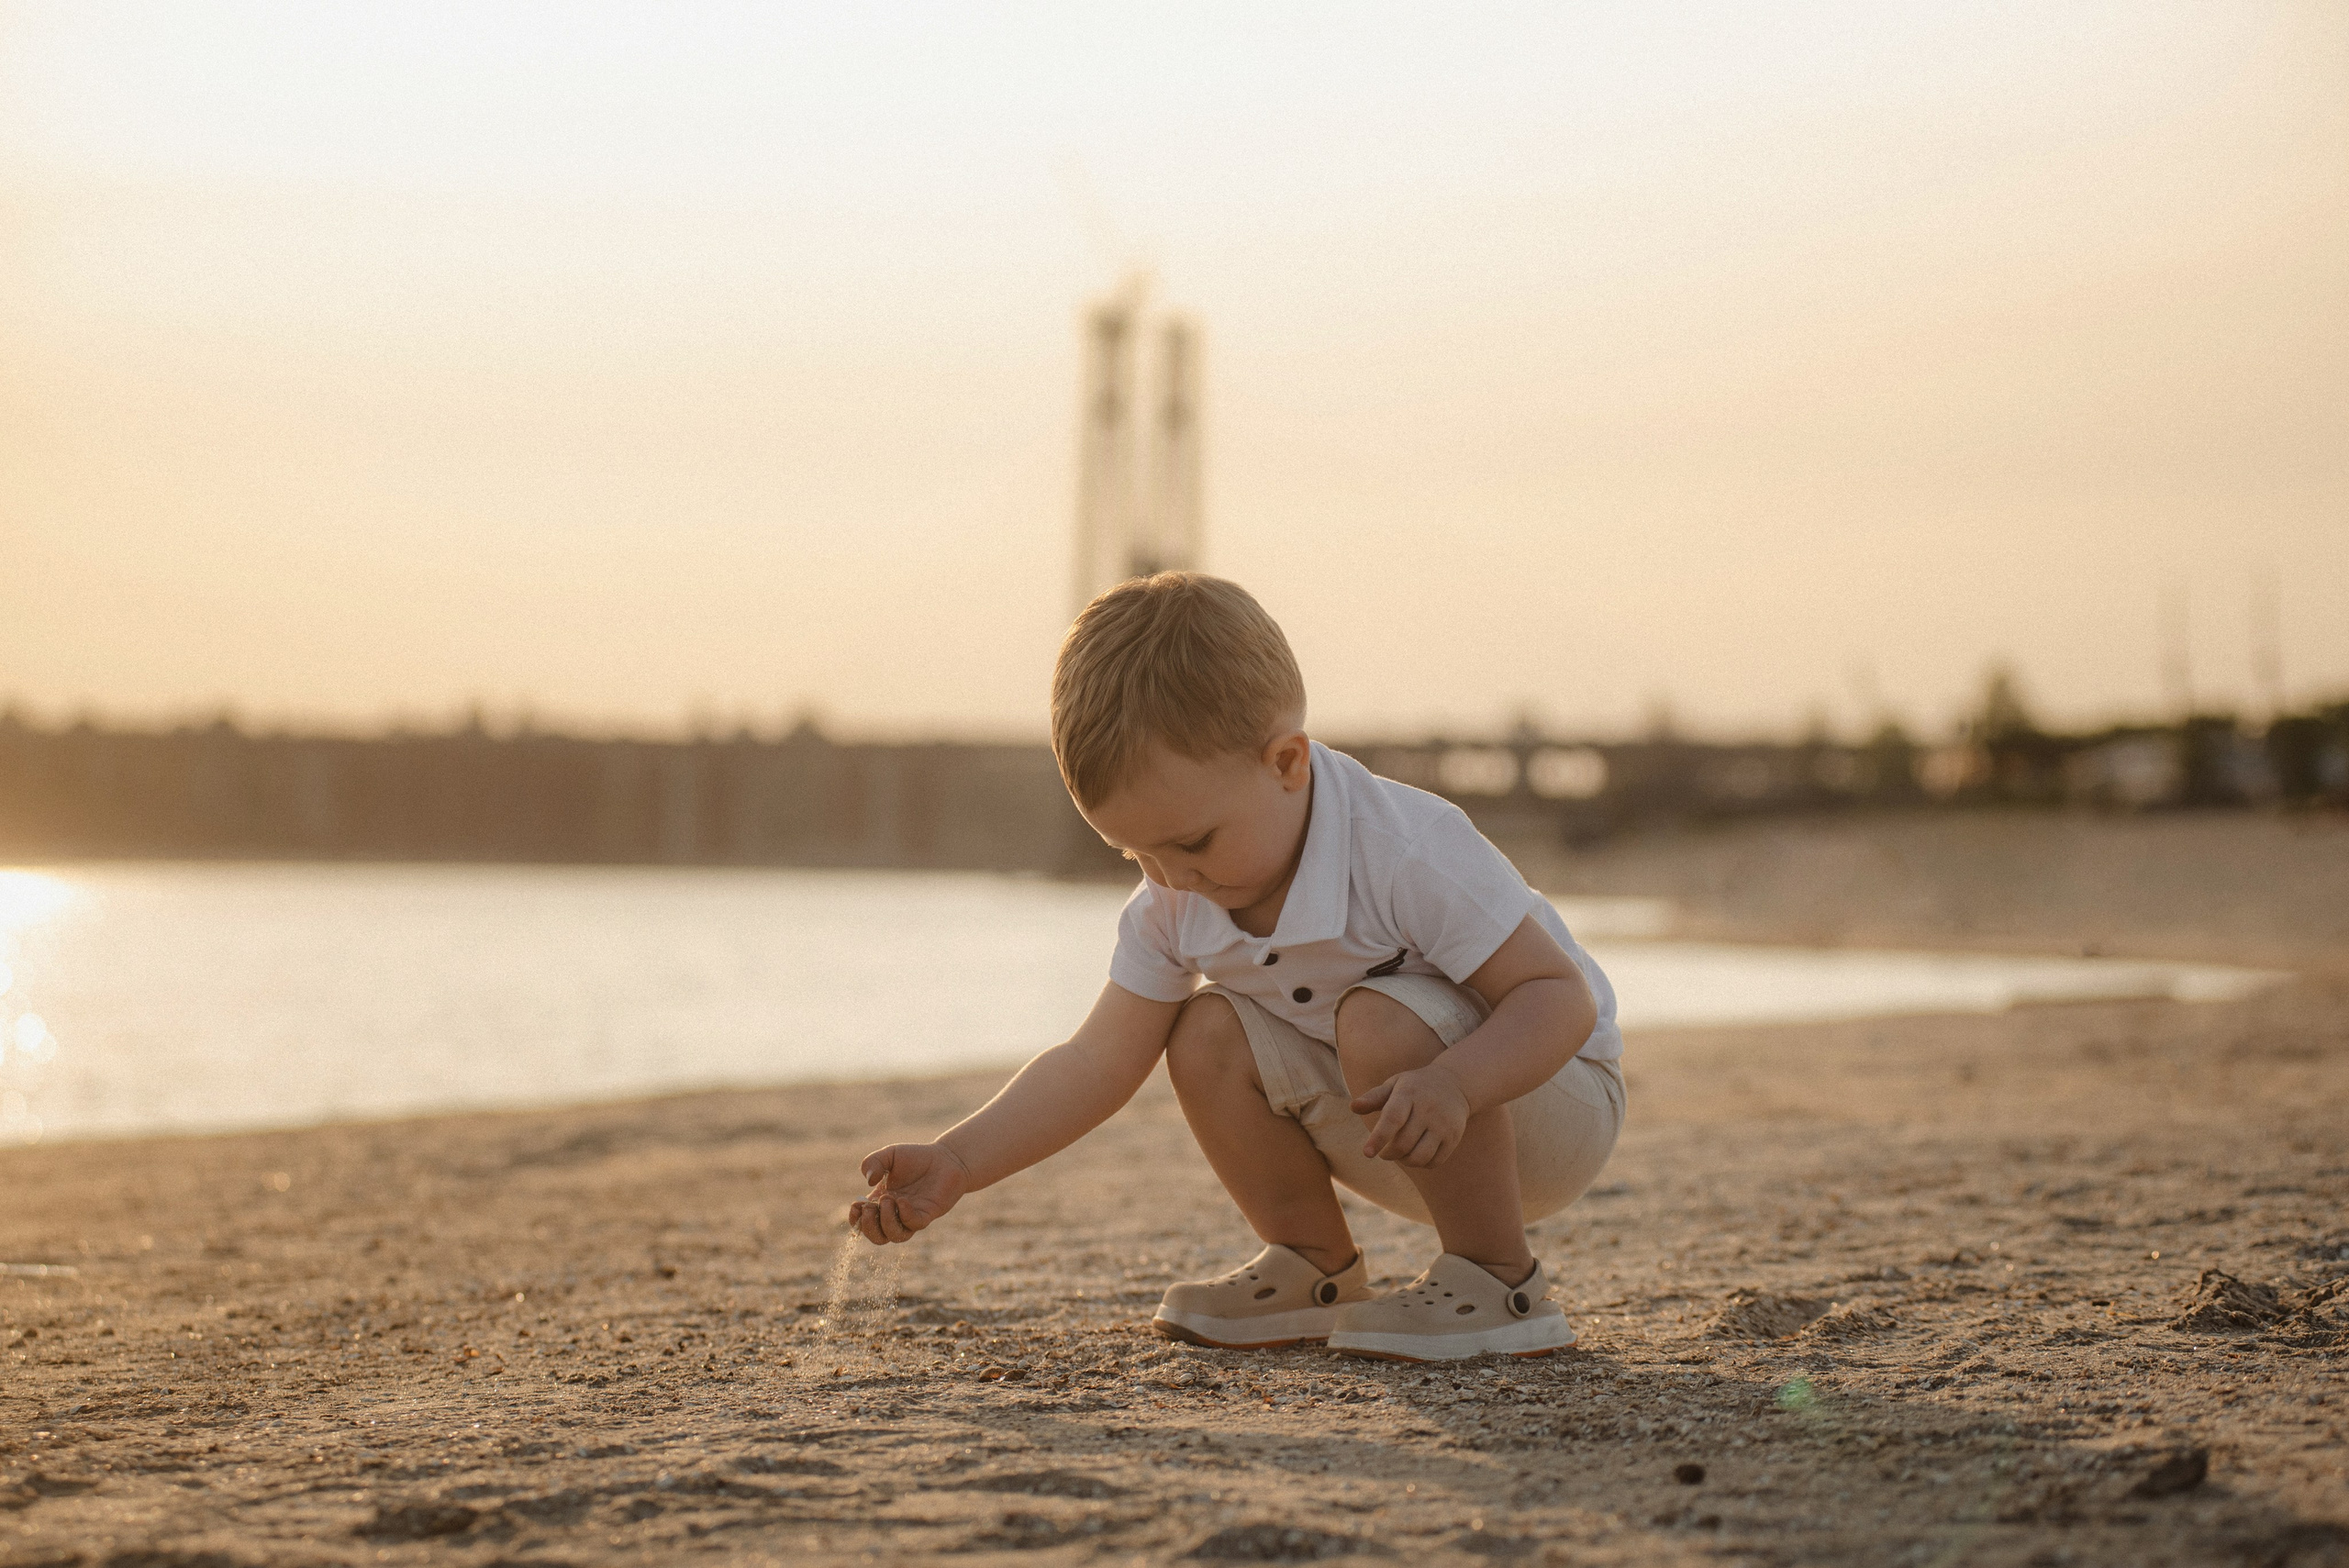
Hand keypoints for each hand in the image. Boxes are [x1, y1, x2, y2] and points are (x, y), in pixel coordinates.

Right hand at [848, 1142, 972, 1243]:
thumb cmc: (916, 1157)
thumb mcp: (889, 1154)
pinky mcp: (927, 1215)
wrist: (946, 1158)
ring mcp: (911, 1216)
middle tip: (871, 1206)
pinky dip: (904, 1215)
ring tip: (888, 1200)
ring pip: (894, 1236)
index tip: (856, 1206)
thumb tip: (868, 1181)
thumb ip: (873, 1162)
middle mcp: (894, 1213)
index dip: (856, 1220)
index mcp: (880, 1201)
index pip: (863, 1223)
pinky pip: (913, 1225)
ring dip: (885, 1222)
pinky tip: (902, 1200)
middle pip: (877, 1236)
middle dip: (868, 1226)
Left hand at [1351, 1064, 1471, 1166]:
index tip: (1367, 1153)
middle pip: (1404, 1143)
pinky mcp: (1454, 1137)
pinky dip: (1421, 1164)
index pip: (1393, 1119)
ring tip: (1400, 1154)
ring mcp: (1443, 1124)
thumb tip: (1353, 1107)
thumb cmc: (1415, 1087)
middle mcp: (1428, 1109)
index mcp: (1409, 1094)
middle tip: (1384, 1152)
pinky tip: (1416, 1155)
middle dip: (1389, 1154)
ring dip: (1404, 1162)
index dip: (1378, 1138)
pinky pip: (1435, 1162)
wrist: (1454, 1083)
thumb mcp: (1394, 1084)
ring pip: (1420, 1157)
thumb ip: (1373, 1097)